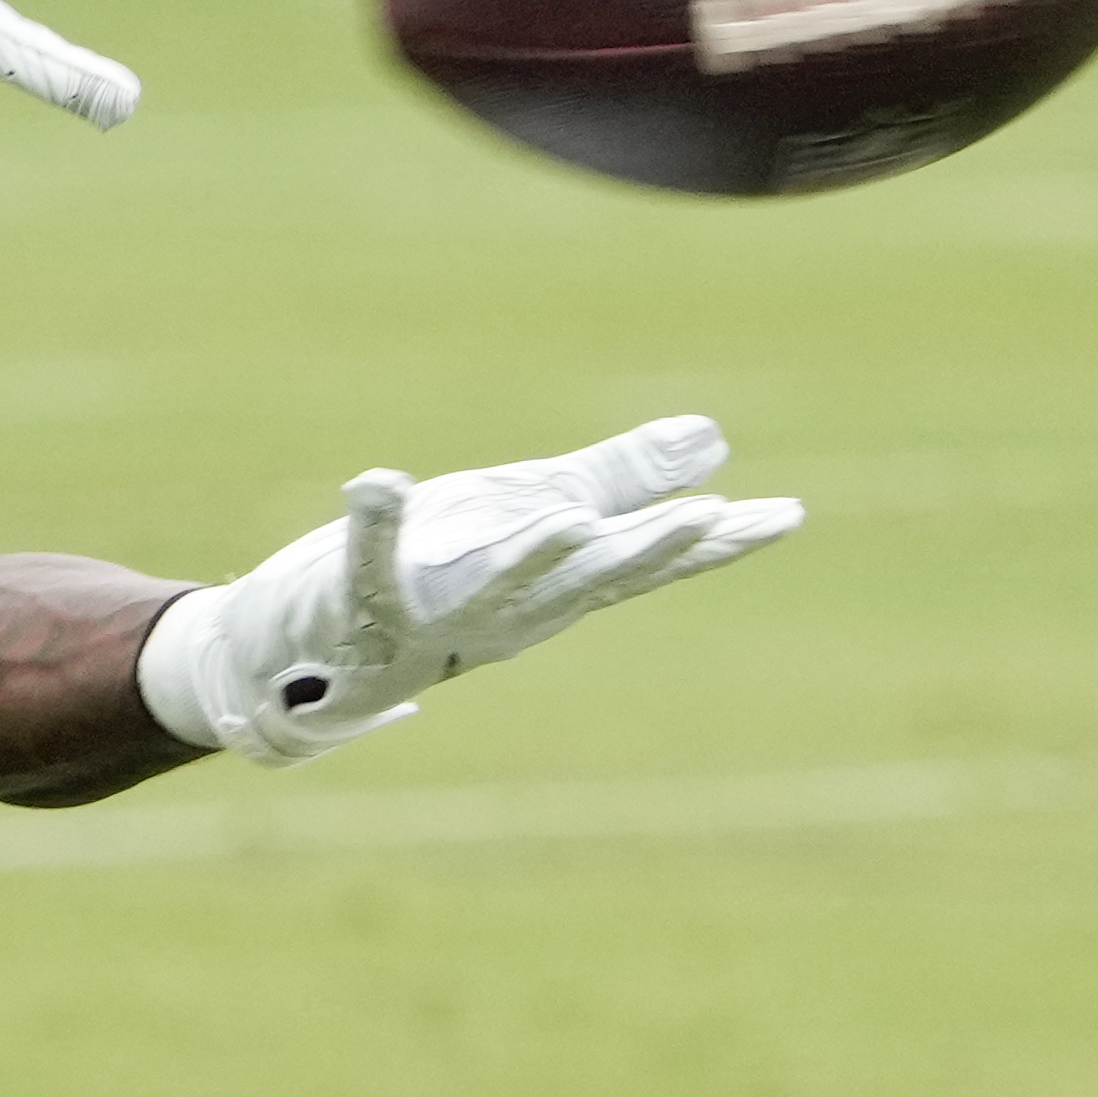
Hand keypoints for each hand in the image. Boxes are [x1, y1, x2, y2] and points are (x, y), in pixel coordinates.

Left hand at [137, 416, 802, 766]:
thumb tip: (715, 438)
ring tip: (563, 514)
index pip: (648, 562)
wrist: (315, 658)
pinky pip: (370, 560)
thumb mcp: (537, 520)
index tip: (782, 517)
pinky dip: (374, 520)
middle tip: (710, 519)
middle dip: (647, 550)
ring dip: (530, 551)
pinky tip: (377, 480)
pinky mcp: (363, 599)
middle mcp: (510, 609)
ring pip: (495, 584)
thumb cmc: (438, 579)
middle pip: (591, 579)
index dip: (715, 542)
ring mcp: (437, 611)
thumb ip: (619, 482)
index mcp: (558, 585)